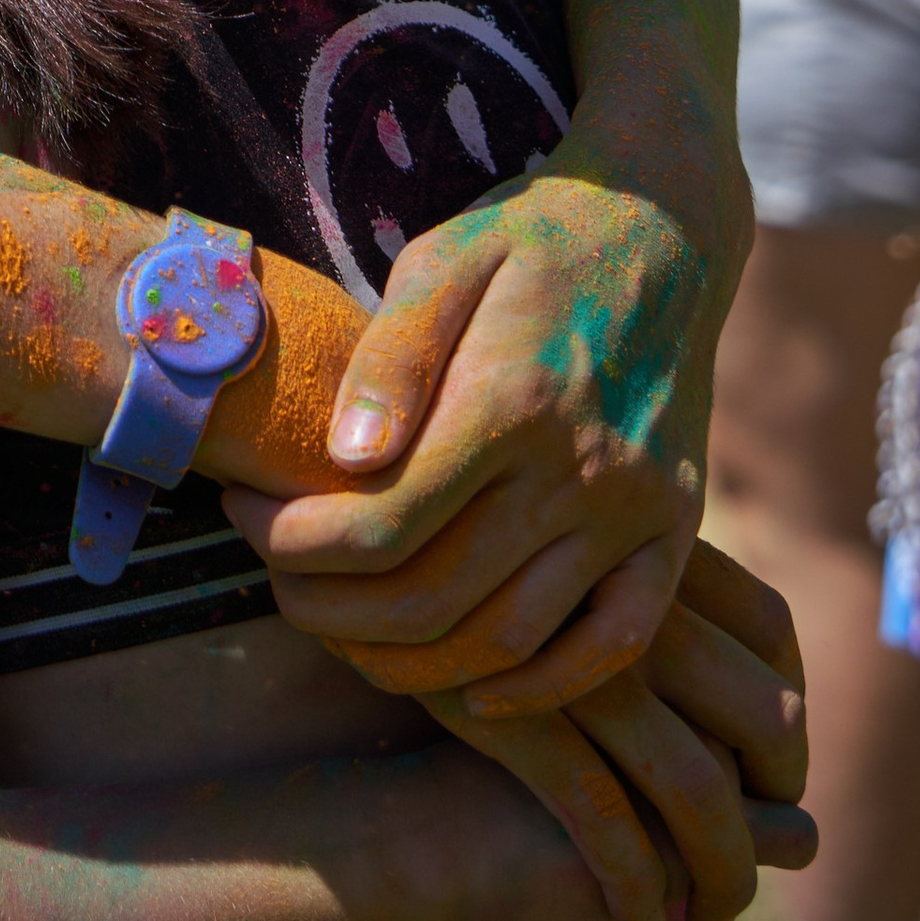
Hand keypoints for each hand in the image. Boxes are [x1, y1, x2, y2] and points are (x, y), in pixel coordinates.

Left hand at [224, 175, 711, 684]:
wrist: (658, 231)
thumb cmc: (528, 244)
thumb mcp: (442, 261)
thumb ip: (390, 358)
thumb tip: (346, 459)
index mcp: (512, 402)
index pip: (382, 525)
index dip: (294, 543)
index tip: (245, 515)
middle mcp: (580, 472)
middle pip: (434, 599)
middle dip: (329, 609)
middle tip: (277, 581)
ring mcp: (634, 514)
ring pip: (510, 641)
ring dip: (411, 660)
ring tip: (344, 625)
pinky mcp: (673, 536)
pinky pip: (613, 646)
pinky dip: (543, 689)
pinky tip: (474, 685)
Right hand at [417, 552, 813, 920]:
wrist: (347, 559)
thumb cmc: (453, 557)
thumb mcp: (558, 544)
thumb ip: (634, 582)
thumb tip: (726, 662)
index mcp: (649, 541)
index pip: (771, 626)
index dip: (788, 694)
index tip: (768, 746)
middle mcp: (631, 599)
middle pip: (766, 712)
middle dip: (777, 792)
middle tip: (754, 830)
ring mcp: (582, 665)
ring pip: (704, 794)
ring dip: (726, 873)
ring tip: (708, 912)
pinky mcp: (525, 724)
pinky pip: (614, 827)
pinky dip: (638, 887)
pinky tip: (632, 918)